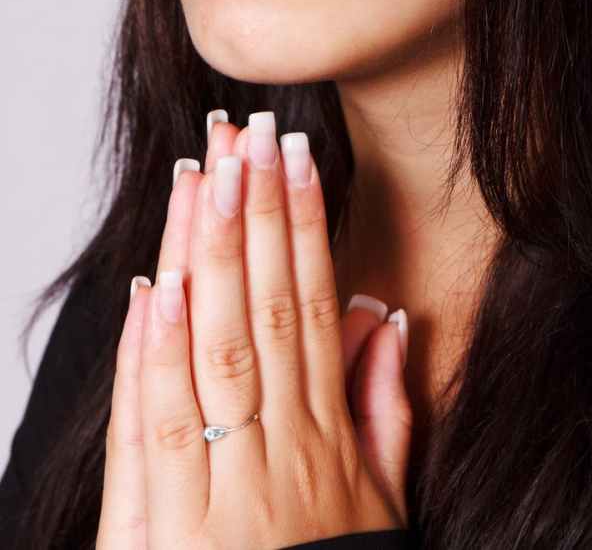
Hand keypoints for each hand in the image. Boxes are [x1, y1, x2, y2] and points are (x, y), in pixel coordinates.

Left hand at [97, 110, 411, 548]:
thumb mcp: (381, 507)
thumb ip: (386, 411)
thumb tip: (384, 317)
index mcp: (325, 442)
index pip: (311, 308)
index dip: (305, 226)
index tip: (297, 157)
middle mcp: (273, 453)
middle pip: (260, 312)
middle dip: (254, 213)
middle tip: (248, 134)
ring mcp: (214, 488)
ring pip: (209, 351)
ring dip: (204, 256)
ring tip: (203, 174)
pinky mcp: (155, 530)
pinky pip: (154, 429)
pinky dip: (151, 355)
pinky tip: (156, 286)